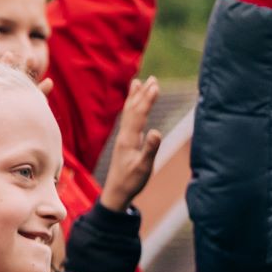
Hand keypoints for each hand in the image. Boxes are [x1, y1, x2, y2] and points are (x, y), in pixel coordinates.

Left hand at [99, 77, 162, 212]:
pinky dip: (131, 109)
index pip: (139, 115)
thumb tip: (156, 131)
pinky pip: (128, 120)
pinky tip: (133, 105)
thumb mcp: (143, 168)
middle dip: (142, 93)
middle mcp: (124, 136)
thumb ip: (150, 150)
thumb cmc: (131, 182)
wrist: (115, 194)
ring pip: (129, 113)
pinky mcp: (124, 143)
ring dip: (135, 97)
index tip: (155, 85)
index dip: (147, 99)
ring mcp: (123, 139)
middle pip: (133, 109)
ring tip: (138, 82)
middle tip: (151, 78)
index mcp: (129, 140)